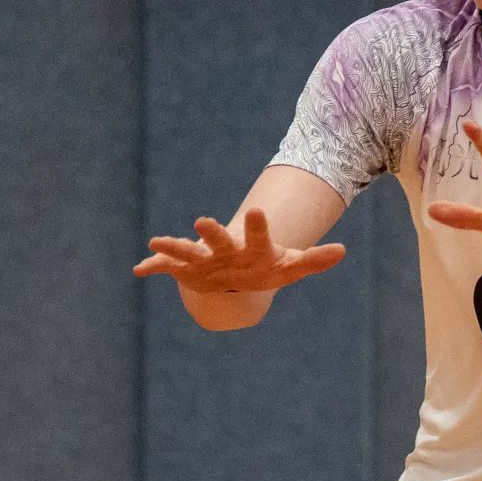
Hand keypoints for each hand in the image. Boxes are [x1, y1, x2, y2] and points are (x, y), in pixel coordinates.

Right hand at [133, 206, 345, 290]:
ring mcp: (205, 257)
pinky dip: (154, 267)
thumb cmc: (268, 266)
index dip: (258, 226)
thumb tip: (342, 251)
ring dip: (174, 247)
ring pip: (188, 251)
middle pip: (220, 239)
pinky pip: (167, 268)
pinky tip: (139, 269)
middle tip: (203, 220)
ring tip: (156, 242)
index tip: (256, 209)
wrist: (240, 272)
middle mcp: (227, 249)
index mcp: (253, 248)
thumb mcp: (292, 267)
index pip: (258, 236)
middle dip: (212, 232)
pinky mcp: (187, 268)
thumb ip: (315, 260)